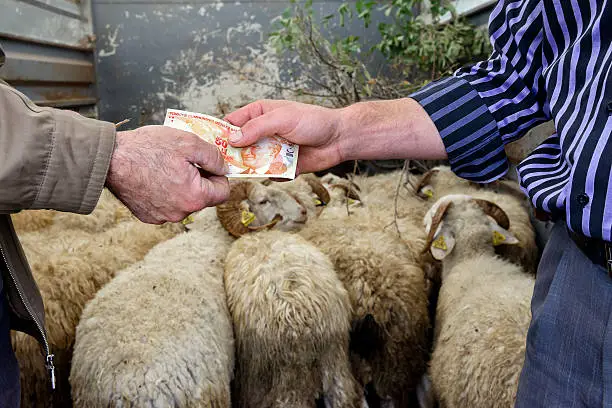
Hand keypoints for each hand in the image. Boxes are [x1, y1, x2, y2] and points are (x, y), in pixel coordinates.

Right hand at [105, 125, 229, 223]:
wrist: (109, 159)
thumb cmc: (147, 149)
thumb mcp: (189, 142)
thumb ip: (213, 157)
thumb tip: (224, 168)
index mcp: (195, 197)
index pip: (223, 192)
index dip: (218, 175)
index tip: (208, 164)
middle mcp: (180, 213)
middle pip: (203, 198)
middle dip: (199, 180)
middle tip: (185, 161)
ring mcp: (163, 217)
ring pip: (184, 202)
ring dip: (182, 186)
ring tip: (166, 167)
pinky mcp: (148, 216)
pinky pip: (166, 205)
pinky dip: (164, 193)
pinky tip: (153, 177)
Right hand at [225, 100, 344, 173]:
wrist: (339, 139)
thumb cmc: (313, 121)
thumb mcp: (282, 118)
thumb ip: (257, 127)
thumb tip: (233, 139)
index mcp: (259, 114)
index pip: (232, 123)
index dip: (220, 133)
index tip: (211, 145)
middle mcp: (263, 133)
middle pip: (239, 146)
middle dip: (234, 155)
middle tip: (229, 164)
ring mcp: (272, 150)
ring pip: (253, 163)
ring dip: (254, 168)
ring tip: (260, 168)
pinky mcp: (282, 166)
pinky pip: (270, 175)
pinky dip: (275, 175)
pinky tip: (286, 170)